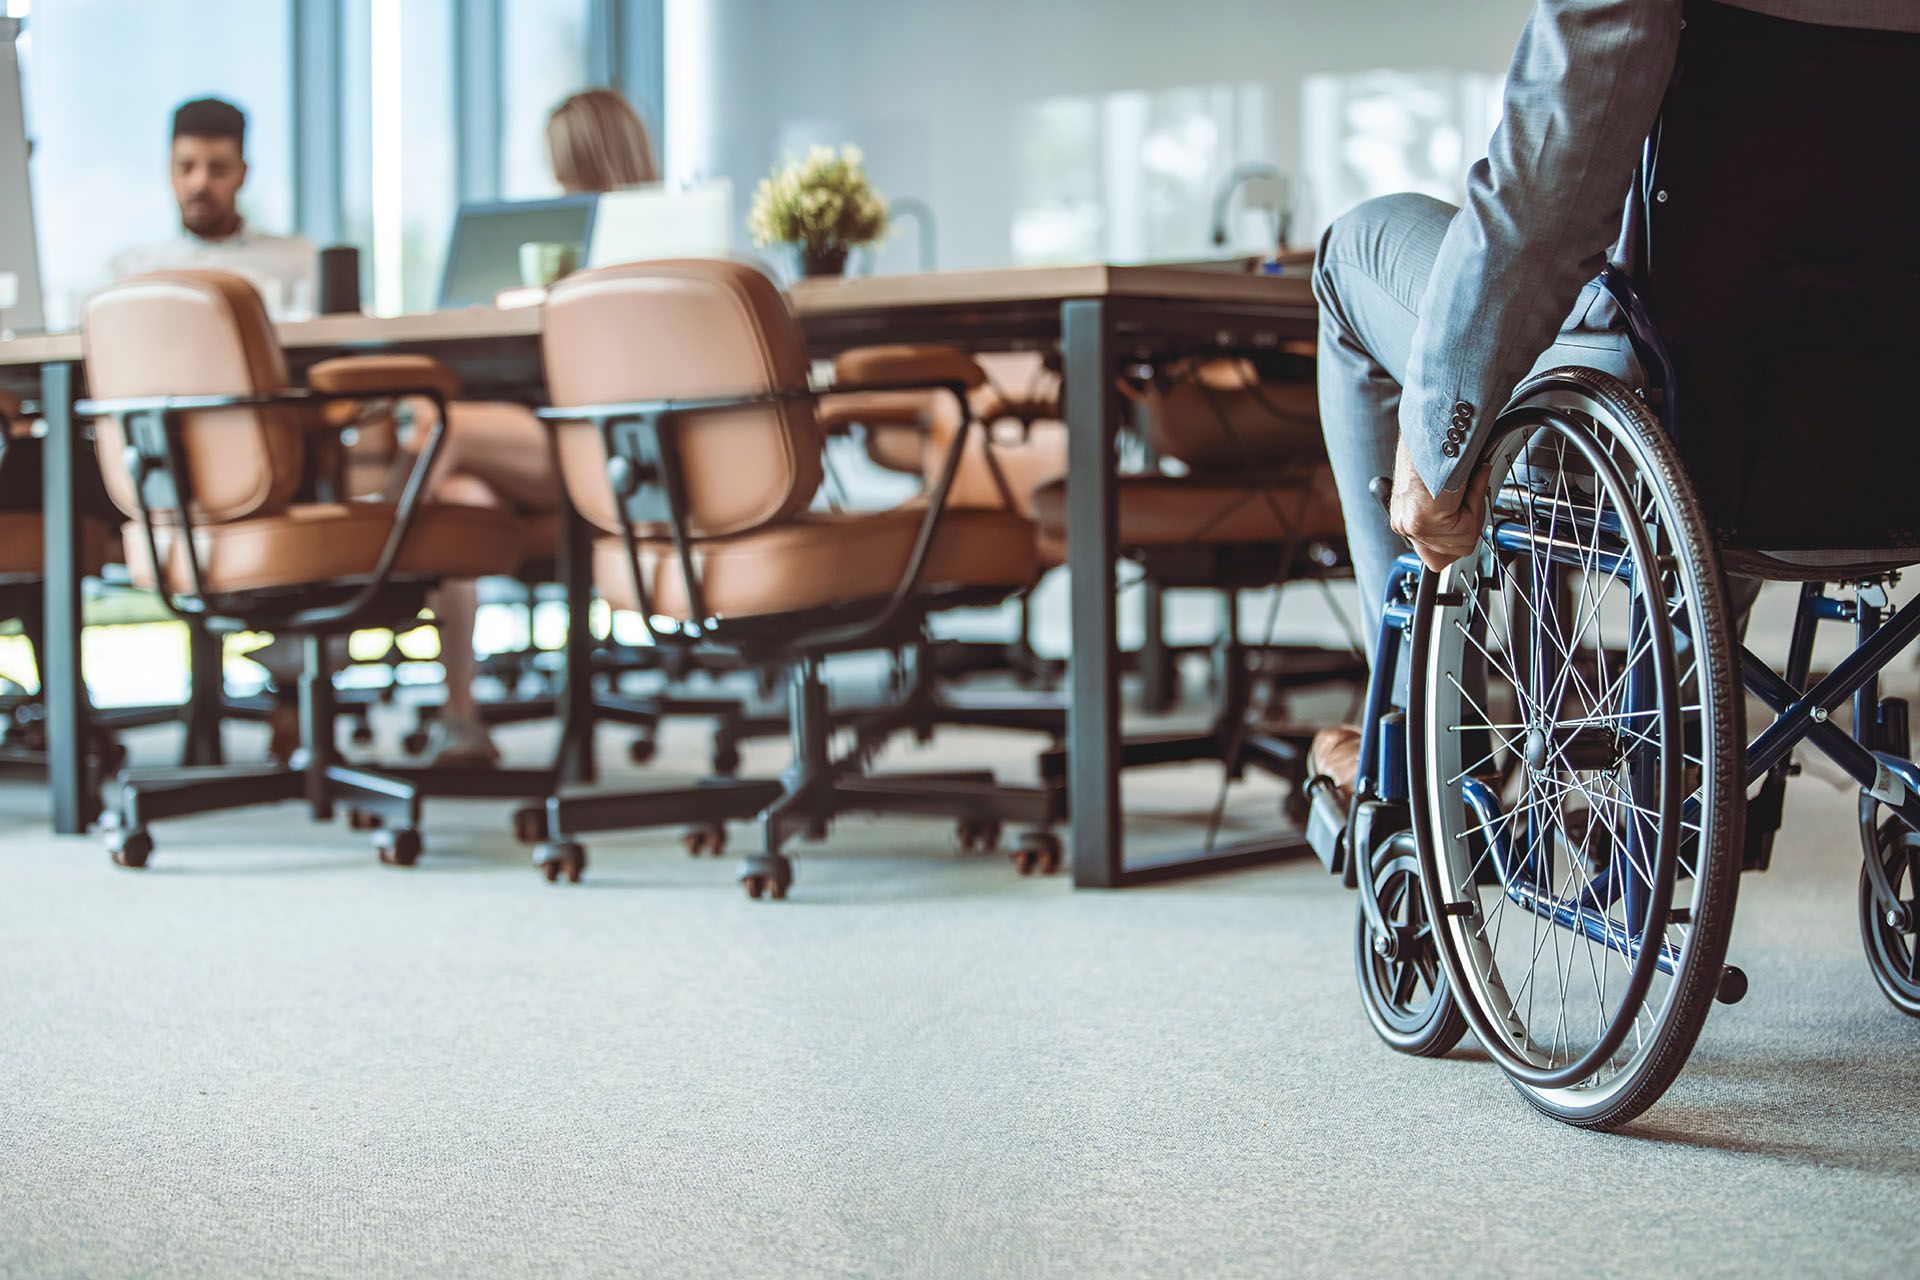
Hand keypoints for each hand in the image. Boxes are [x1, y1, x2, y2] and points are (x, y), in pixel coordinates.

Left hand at [1389, 439, 1489, 571]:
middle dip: (1469, 528)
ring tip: (1464, 489)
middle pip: (1450, 555)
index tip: (1466, 517)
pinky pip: (1464, 531)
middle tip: (1468, 499)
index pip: (1435, 558)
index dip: (1458, 540)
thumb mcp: (1445, 492)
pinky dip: (1473, 507)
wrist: (1430, 432)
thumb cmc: (1436, 453)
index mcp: (1406, 520)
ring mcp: (1412, 525)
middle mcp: (1405, 526)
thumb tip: (1471, 520)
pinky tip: (1462, 488)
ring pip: (1462, 543)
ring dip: (1473, 515)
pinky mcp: (1422, 520)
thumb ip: (1452, 514)